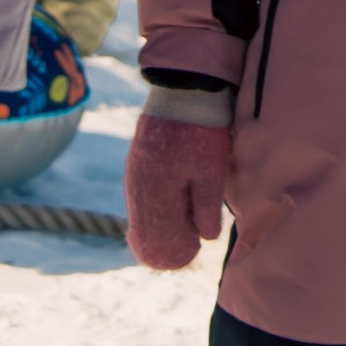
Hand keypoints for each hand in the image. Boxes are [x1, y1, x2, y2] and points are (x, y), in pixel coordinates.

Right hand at [125, 86, 232, 270]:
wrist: (186, 90)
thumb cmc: (201, 134)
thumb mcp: (211, 174)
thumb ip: (206, 209)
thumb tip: (206, 238)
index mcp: (151, 192)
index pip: (152, 235)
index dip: (168, 250)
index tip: (188, 255)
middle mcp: (136, 184)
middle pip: (144, 224)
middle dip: (164, 238)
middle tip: (187, 248)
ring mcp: (135, 170)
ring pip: (145, 207)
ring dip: (162, 219)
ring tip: (185, 228)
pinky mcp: (139, 158)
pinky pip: (145, 191)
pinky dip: (159, 202)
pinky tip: (176, 203)